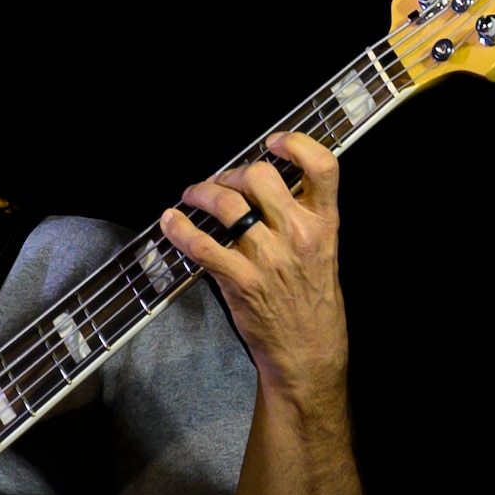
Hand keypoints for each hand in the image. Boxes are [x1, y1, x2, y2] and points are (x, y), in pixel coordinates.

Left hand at [159, 131, 346, 400]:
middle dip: (231, 173)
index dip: (295, 144)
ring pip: (226, 204)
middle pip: (259, 176)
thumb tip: (265, 186)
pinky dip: (179, 229)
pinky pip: (202, 244)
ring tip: (191, 197)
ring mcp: (269, 258)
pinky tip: (171, 222)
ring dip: (200, 193)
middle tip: (219, 183)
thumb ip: (303, 216)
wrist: (308, 352)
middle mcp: (299, 234)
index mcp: (324, 223)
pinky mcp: (241, 281)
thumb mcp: (323, 252)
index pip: (322, 165)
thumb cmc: (311, 301)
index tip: (273, 142)